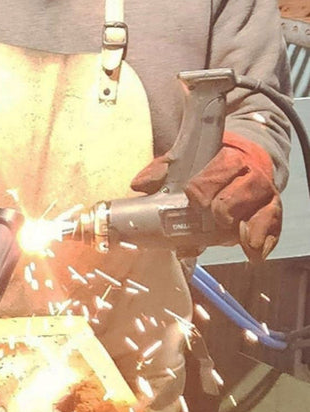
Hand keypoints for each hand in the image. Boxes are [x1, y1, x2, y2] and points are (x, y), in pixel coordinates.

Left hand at [130, 132, 281, 259]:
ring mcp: (265, 197)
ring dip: (244, 230)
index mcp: (227, 159)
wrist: (247, 162)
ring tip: (234, 236)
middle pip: (237, 196)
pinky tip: (252, 252)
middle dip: (222, 209)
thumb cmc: (210, 166)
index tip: (193, 198)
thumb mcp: (183, 162)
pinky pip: (272, 231)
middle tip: (212, 217)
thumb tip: (138, 185)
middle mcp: (250, 177)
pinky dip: (262, 244)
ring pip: (259, 214)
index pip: (215, 174)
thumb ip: (160, 172)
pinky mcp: (273, 215)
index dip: (202, 188)